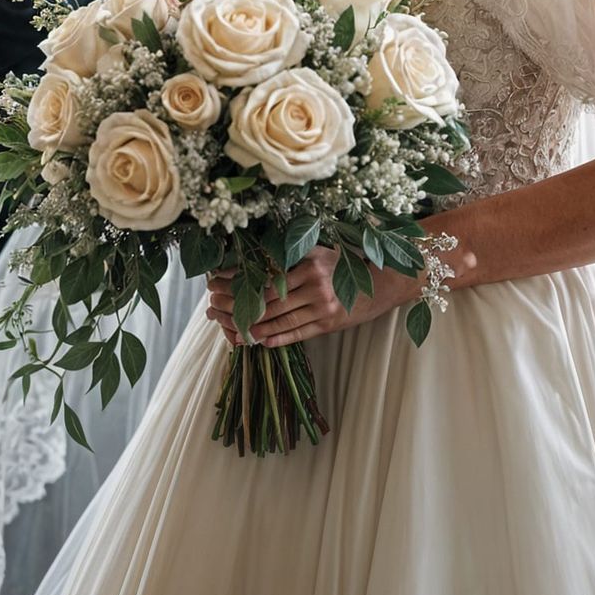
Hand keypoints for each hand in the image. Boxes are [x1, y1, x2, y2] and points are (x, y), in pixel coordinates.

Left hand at [205, 249, 414, 349]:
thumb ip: (292, 255)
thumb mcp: (319, 252)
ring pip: (279, 319)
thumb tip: (255, 260)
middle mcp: (315, 283)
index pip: (265, 273)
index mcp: (308, 262)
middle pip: (267, 298)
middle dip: (237, 304)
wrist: (382, 283)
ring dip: (252, 326)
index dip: (239, 279)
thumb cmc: (344, 266)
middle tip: (212, 308)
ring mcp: (322, 305)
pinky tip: (259, 342)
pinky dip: (277, 338)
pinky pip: (297, 333)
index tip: (215, 281)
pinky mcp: (329, 324)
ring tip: (230, 330)